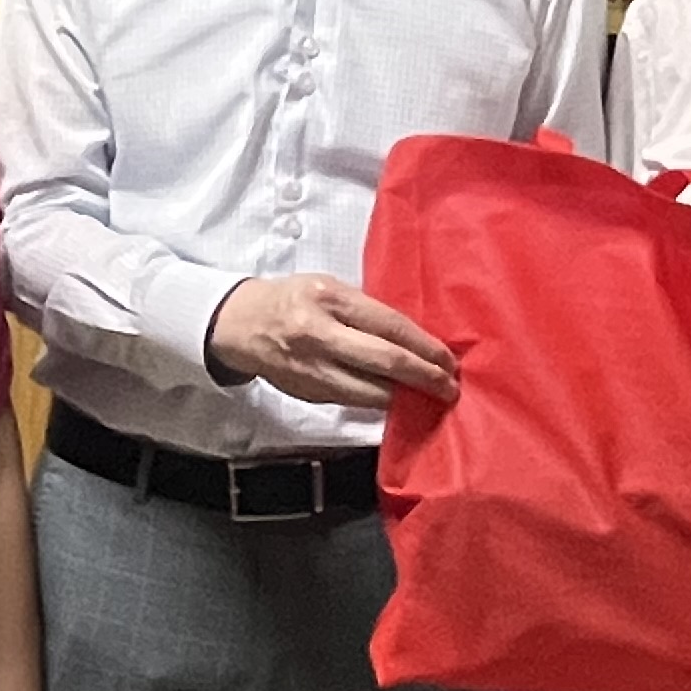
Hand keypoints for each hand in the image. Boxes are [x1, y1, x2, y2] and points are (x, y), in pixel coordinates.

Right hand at [206, 275, 457, 409]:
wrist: (241, 325)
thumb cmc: (293, 299)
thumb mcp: (329, 288)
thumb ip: (366, 311)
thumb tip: (413, 339)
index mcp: (330, 300)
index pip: (390, 326)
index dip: (425, 347)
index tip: (449, 361)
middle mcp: (321, 335)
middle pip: (386, 362)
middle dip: (425, 378)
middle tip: (449, 388)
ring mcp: (314, 369)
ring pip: (371, 392)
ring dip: (405, 397)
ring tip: (429, 397)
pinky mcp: (310, 393)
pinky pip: (353, 401)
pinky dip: (379, 402)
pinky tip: (397, 400)